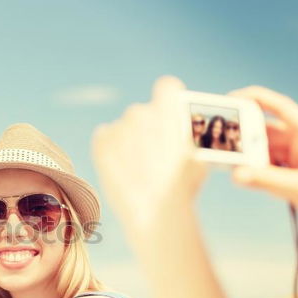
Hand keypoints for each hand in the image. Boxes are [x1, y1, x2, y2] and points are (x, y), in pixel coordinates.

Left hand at [92, 76, 206, 235]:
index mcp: (168, 108)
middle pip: (143, 113)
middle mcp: (141, 111)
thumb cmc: (183, 186)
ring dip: (128, 141)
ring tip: (136, 168)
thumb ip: (185, 139)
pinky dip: (109, 148)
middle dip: (147, 129)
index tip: (167, 114)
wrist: (156, 210)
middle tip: (151, 154)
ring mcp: (119, 127)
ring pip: (123, 128)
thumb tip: (180, 141)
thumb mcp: (197, 157)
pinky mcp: (101, 143)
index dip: (168, 100)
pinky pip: (103, 137)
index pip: (167, 87)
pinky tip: (119, 166)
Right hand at [228, 86, 297, 206]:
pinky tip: (247, 178)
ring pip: (264, 150)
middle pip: (265, 131)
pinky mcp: (291, 170)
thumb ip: (267, 181)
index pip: (278, 106)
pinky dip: (256, 170)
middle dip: (246, 139)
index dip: (255, 98)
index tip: (231, 99)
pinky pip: (268, 165)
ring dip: (250, 159)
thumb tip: (237, 175)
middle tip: (226, 147)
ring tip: (235, 167)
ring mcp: (295, 155)